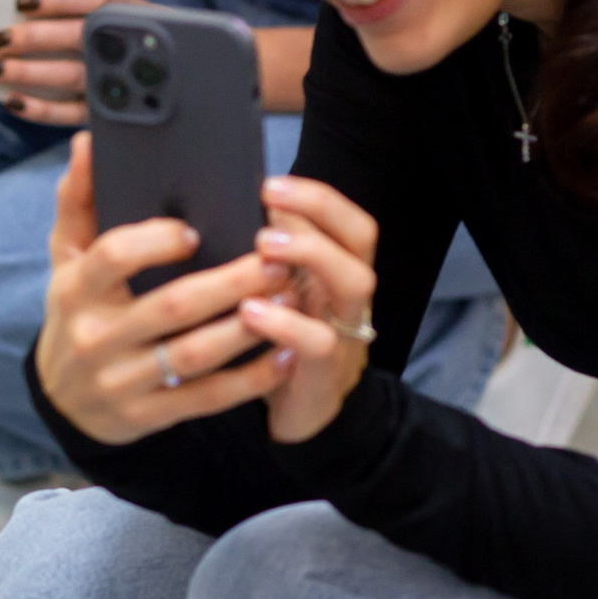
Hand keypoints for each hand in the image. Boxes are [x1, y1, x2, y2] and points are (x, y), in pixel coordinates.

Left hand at [0, 0, 144, 125]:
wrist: (163, 78)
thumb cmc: (115, 36)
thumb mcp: (108, 13)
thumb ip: (71, 5)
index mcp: (129, 11)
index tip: (21, 1)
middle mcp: (127, 44)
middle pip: (82, 36)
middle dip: (34, 37)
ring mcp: (118, 80)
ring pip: (74, 75)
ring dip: (28, 73)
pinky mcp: (106, 112)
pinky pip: (73, 114)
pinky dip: (40, 110)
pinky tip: (12, 101)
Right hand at [34, 136, 294, 444]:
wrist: (62, 400)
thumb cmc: (75, 313)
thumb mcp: (65, 259)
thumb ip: (78, 200)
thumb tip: (90, 142)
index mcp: (74, 290)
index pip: (112, 257)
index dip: (157, 241)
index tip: (197, 229)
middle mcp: (96, 336)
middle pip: (172, 305)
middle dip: (232, 282)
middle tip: (280, 258)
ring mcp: (122, 380)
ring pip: (196, 353)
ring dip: (250, 327)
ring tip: (291, 298)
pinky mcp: (149, 414)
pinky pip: (208, 398)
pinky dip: (251, 379)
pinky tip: (286, 355)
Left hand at [240, 175, 378, 442]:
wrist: (299, 414)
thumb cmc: (281, 342)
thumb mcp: (279, 293)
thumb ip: (271, 256)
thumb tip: (236, 207)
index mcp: (337, 272)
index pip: (350, 222)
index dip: (319, 199)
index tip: (271, 183)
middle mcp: (348, 296)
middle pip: (361, 240)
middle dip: (318, 214)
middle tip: (268, 206)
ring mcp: (342, 332)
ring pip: (354, 283)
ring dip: (311, 256)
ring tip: (262, 250)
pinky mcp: (322, 371)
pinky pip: (318, 343)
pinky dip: (286, 323)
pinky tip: (252, 312)